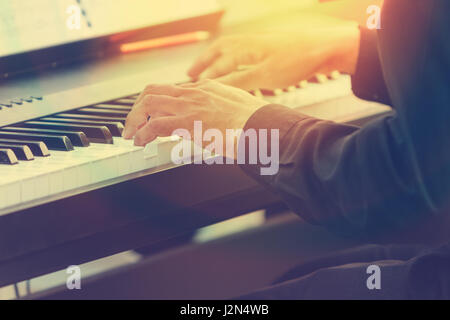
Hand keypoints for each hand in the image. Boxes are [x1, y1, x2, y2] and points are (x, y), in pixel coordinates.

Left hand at [122, 79, 267, 157]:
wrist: (262, 126)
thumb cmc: (255, 121)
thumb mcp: (237, 106)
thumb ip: (223, 108)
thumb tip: (217, 120)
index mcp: (205, 87)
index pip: (171, 90)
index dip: (156, 103)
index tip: (151, 114)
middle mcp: (194, 92)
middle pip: (153, 91)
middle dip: (138, 108)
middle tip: (133, 122)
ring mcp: (189, 105)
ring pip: (148, 105)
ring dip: (135, 120)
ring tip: (131, 134)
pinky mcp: (186, 122)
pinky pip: (154, 125)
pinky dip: (142, 133)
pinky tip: (140, 142)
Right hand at [188, 17, 359, 89]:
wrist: (325, 47)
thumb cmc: (296, 60)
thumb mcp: (265, 76)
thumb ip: (240, 81)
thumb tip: (218, 89)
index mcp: (244, 48)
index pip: (218, 65)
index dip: (204, 79)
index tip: (192, 90)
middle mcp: (247, 42)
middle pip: (218, 51)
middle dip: (203, 63)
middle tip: (189, 75)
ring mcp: (257, 43)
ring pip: (228, 49)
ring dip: (214, 59)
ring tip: (206, 69)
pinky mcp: (266, 47)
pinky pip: (239, 50)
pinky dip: (229, 58)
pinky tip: (232, 66)